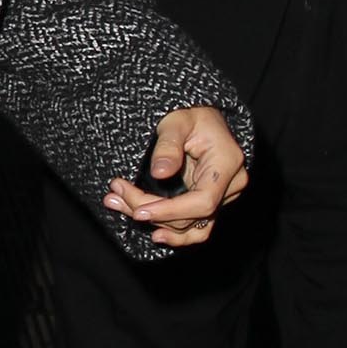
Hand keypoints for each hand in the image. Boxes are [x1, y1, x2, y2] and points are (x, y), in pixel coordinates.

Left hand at [103, 106, 249, 249]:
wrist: (200, 117)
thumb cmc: (190, 114)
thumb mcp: (176, 121)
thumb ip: (168, 145)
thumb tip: (160, 173)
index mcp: (227, 163)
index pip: (202, 202)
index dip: (170, 211)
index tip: (138, 211)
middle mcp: (231, 185)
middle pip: (191, 216)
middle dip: (150, 211)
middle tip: (115, 195)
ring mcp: (223, 197)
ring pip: (190, 226)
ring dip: (155, 223)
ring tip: (119, 205)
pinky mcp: (210, 204)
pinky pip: (194, 228)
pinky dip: (172, 232)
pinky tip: (153, 233)